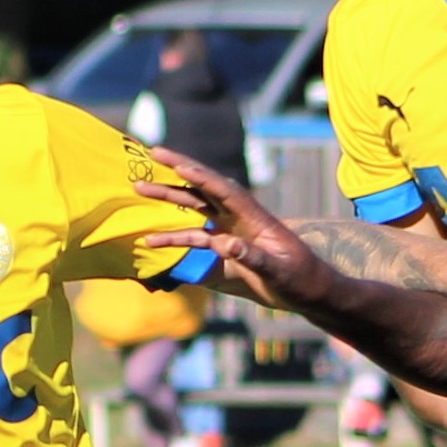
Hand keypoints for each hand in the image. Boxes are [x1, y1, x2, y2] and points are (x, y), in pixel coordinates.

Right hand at [133, 148, 317, 308]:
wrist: (307, 292)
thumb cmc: (299, 278)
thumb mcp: (280, 271)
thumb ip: (254, 258)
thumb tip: (226, 244)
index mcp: (255, 216)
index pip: (224, 190)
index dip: (201, 176)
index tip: (178, 164)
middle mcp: (239, 217)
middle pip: (203, 189)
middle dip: (177, 171)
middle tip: (152, 154)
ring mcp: (230, 229)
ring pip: (194, 208)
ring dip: (169, 198)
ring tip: (139, 189)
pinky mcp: (224, 247)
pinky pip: (195, 237)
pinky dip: (173, 237)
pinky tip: (151, 240)